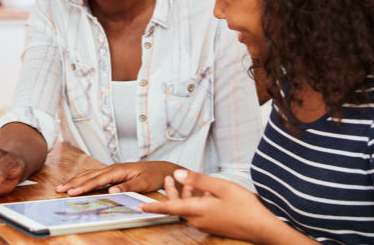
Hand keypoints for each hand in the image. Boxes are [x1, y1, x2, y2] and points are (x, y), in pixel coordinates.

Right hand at [56, 161, 179, 195]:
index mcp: (118, 170)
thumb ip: (127, 186)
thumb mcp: (143, 183)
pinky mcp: (114, 173)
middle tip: (59, 189)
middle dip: (74, 182)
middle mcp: (113, 168)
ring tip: (64, 186)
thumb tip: (111, 190)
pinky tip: (79, 183)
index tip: (71, 192)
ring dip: (76, 180)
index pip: (97, 179)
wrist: (162, 169)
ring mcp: (113, 170)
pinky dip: (84, 179)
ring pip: (90, 174)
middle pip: (89, 175)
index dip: (83, 186)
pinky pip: (95, 176)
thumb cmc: (154, 175)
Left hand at [139, 170, 283, 243]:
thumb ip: (197, 180)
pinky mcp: (213, 225)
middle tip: (167, 178)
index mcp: (197, 210)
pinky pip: (198, 212)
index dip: (153, 207)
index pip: (169, 208)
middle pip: (178, 206)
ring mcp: (206, 224)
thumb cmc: (244, 206)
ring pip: (189, 208)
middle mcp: (198, 220)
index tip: (139, 207)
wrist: (263, 228)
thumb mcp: (220, 187)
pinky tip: (205, 191)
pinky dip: (196, 200)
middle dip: (171, 192)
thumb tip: (178, 174)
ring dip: (185, 195)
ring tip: (186, 180)